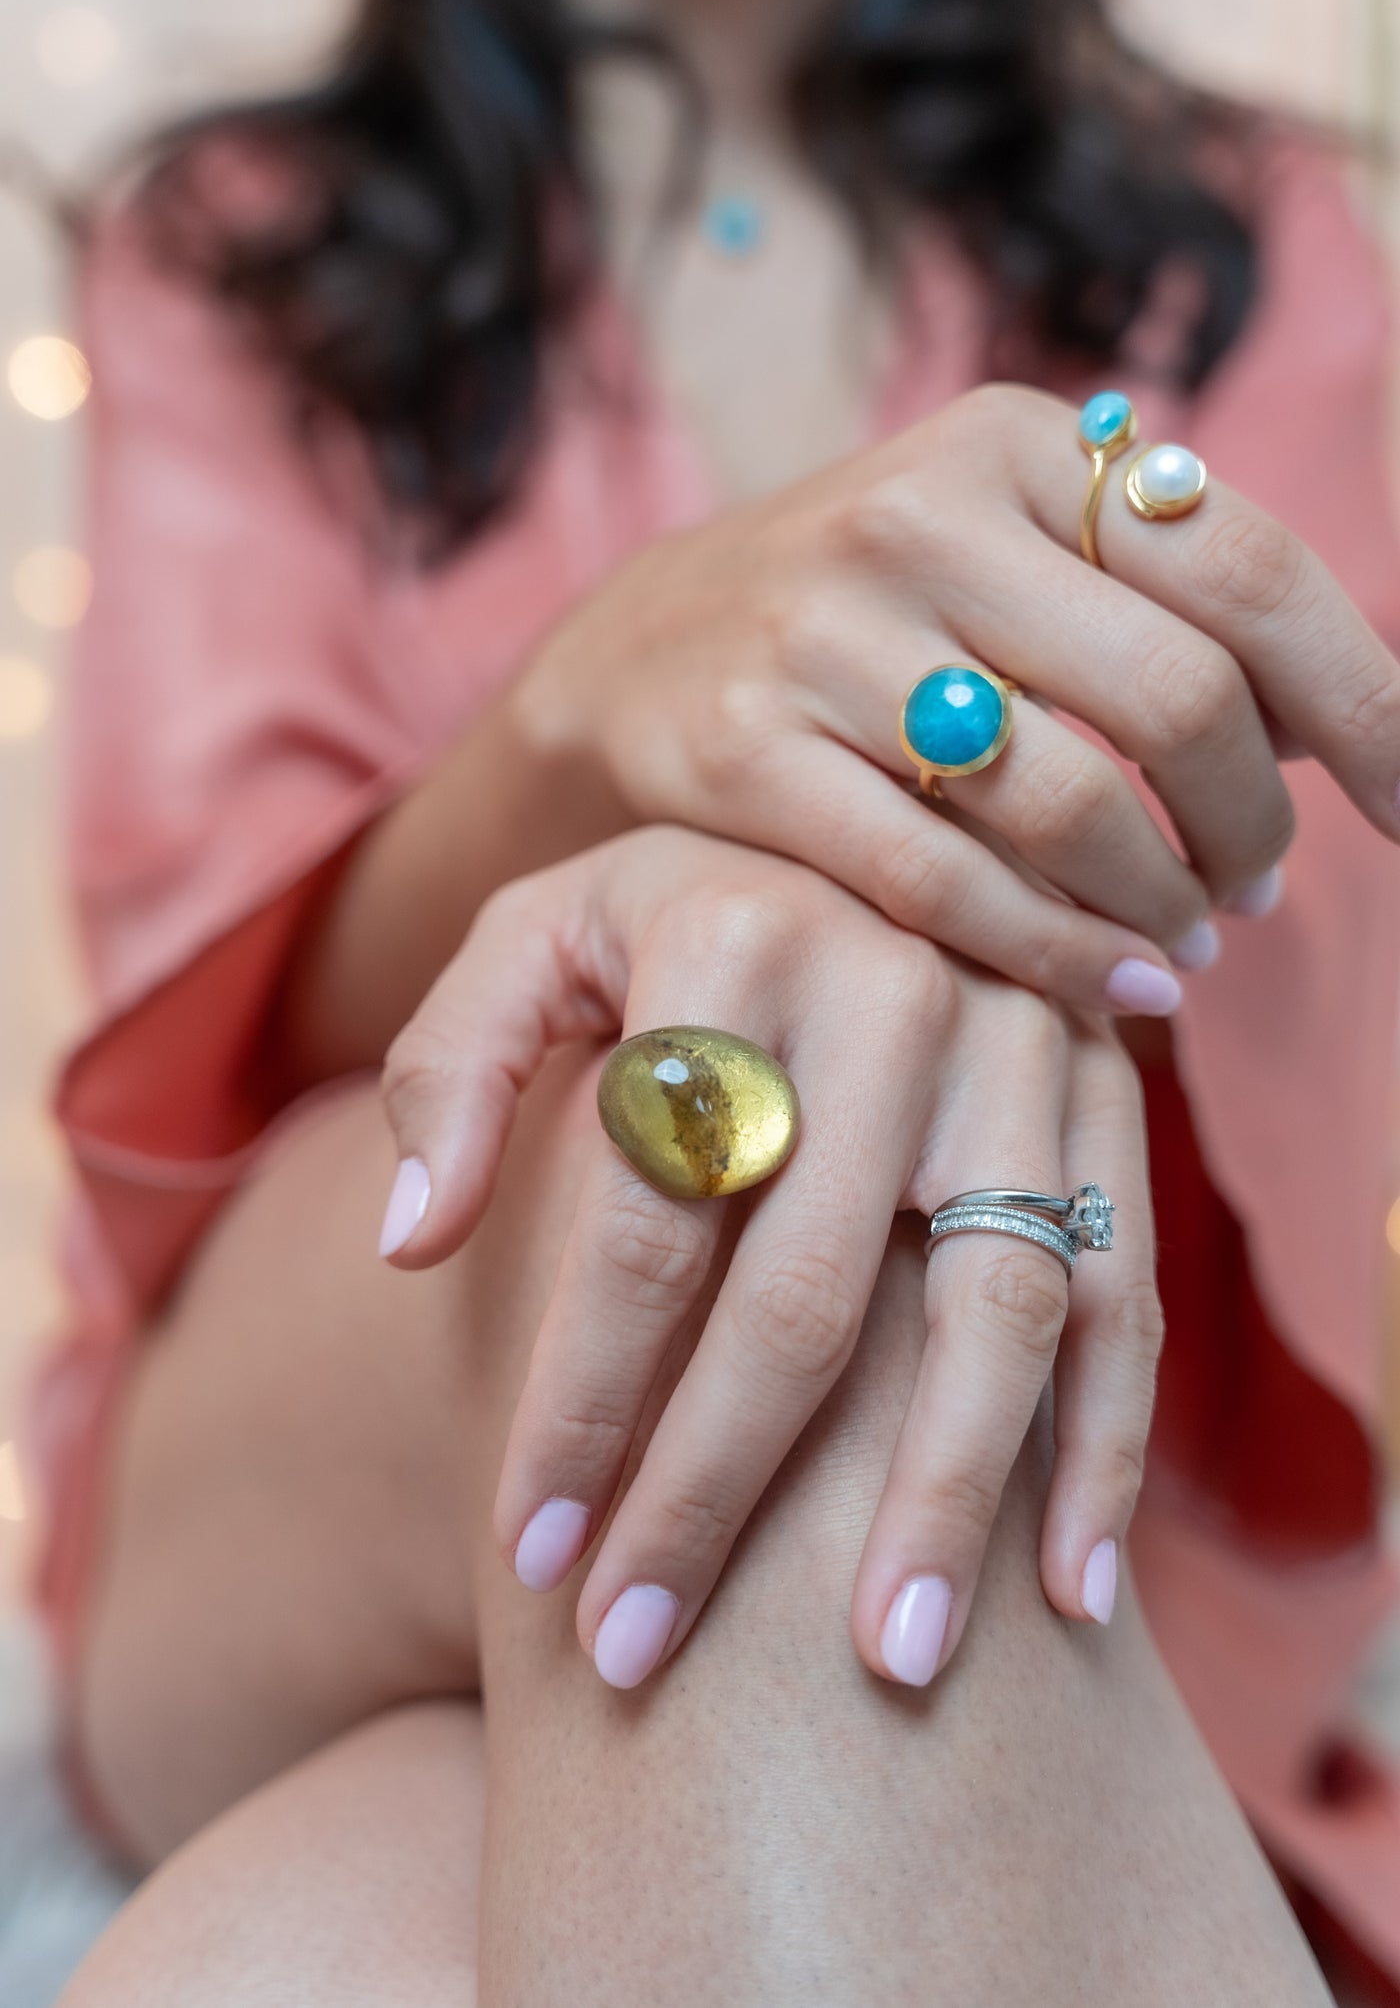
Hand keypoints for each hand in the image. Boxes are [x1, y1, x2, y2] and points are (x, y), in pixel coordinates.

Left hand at [380, 827, 1160, 1688]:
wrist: (861, 817)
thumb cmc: (666, 916)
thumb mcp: (532, 935)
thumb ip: (452, 1068)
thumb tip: (413, 1245)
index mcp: (728, 938)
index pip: (640, 1218)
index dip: (579, 1401)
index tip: (527, 1554)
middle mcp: (893, 984)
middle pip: (802, 1292)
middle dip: (712, 1492)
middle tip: (634, 1650)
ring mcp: (1021, 1045)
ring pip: (991, 1307)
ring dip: (939, 1502)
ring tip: (883, 1666)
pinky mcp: (1110, 1096)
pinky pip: (1122, 1290)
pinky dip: (1102, 1444)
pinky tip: (1061, 1593)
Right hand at [513, 384, 1399, 1011]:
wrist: (633, 655)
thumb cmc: (871, 622)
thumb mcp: (1003, 551)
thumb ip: (1155, 604)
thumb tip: (1335, 724)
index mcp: (1014, 444)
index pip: (1246, 569)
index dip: (1363, 704)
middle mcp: (918, 516)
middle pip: (1178, 693)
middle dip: (1255, 822)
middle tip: (1258, 886)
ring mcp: (819, 636)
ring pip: (1067, 802)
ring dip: (1165, 903)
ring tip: (1188, 944)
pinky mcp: (741, 751)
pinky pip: (947, 885)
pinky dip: (1061, 956)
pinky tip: (1118, 986)